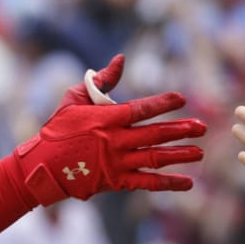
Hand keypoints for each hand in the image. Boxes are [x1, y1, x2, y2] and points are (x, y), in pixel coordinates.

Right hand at [11, 55, 206, 205]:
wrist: (42, 166)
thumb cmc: (58, 128)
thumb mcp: (74, 98)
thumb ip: (101, 80)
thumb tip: (121, 59)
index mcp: (107, 118)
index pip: (142, 109)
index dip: (163, 103)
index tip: (182, 99)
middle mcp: (116, 141)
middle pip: (155, 134)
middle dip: (181, 130)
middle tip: (202, 127)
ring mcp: (117, 163)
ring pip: (155, 158)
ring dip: (179, 155)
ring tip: (199, 153)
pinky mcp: (116, 181)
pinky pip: (147, 183)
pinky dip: (168, 184)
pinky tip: (187, 183)